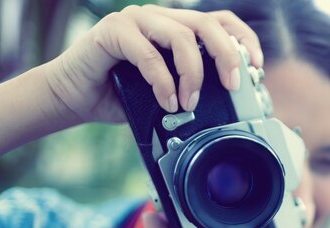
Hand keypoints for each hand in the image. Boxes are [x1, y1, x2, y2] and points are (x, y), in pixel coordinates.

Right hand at [45, 4, 263, 123]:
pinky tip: (166, 102)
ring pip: (180, 36)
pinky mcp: (113, 31)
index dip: (242, 38)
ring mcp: (135, 21)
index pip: (219, 22)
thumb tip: (226, 106)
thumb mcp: (167, 94)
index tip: (255, 65)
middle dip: (226, 55)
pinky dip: (162, 81)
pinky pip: (148, 53)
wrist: (74, 97)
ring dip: (192, 74)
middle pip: (206, 24)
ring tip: (188, 103)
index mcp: (176, 29)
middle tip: (232, 86)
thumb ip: (192, 90)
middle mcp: (159, 19)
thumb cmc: (121, 95)